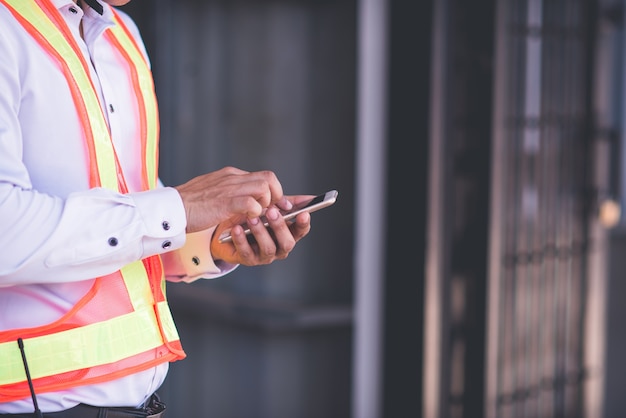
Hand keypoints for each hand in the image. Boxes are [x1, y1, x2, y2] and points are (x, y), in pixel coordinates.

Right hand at [174, 166, 291, 232]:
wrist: (170, 209)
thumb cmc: (190, 206)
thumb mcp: (215, 194)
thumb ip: (232, 194)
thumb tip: (250, 204)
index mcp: (231, 175)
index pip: (263, 176)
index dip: (275, 191)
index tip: (279, 204)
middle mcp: (233, 178)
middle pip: (269, 178)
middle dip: (277, 196)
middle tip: (274, 211)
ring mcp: (229, 188)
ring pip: (264, 188)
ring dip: (266, 204)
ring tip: (258, 216)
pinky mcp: (224, 202)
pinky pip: (251, 203)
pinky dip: (255, 212)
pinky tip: (248, 221)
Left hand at [210, 195, 312, 265]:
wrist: (227, 229)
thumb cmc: (252, 218)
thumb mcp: (270, 208)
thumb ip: (287, 203)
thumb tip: (309, 198)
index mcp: (287, 234)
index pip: (301, 231)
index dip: (303, 224)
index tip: (304, 213)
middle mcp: (279, 248)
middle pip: (287, 243)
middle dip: (280, 227)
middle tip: (272, 211)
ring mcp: (264, 256)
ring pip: (268, 248)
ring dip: (261, 232)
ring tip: (252, 219)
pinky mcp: (248, 259)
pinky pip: (246, 252)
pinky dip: (242, 240)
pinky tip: (237, 229)